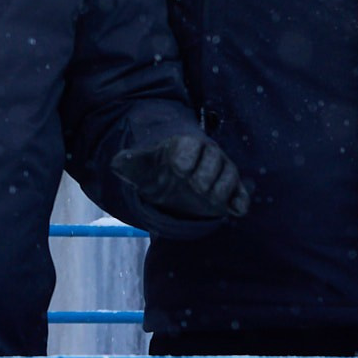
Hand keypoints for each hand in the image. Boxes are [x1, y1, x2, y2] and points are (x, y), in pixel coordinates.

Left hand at [113, 132, 253, 221]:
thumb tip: (116, 163)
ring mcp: (220, 170)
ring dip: (223, 187)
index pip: (189, 146)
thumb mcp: (139, 167)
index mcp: (183, 145)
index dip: (185, 158)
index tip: (177, 171)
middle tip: (195, 188)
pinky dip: (241, 200)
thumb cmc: (157, 170)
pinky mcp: (229, 189)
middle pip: (214, 157)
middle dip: (205, 173)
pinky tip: (236, 211)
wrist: (174, 178)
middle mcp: (205, 154)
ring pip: (230, 172)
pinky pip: (241, 191)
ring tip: (211, 200)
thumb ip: (127, 163)